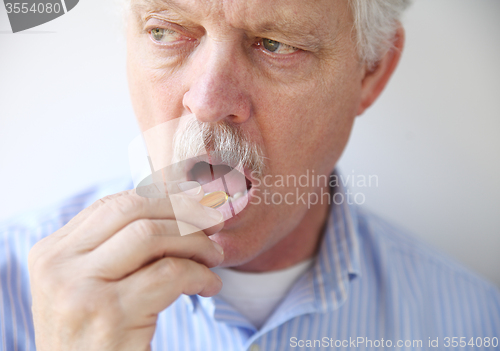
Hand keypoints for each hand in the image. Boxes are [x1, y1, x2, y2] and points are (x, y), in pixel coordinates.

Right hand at [28, 182, 223, 350]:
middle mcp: (58, 267)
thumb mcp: (88, 288)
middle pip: (132, 211)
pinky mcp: (110, 316)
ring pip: (151, 235)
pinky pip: (170, 273)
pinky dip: (200, 274)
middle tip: (214, 221)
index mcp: (51, 254)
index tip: (194, 202)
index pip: (112, 205)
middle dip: (182, 210)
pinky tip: (209, 285)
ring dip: (195, 241)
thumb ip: (115, 250)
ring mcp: (80, 291)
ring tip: (214, 256)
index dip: (161, 198)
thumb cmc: (94, 340)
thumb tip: (173, 208)